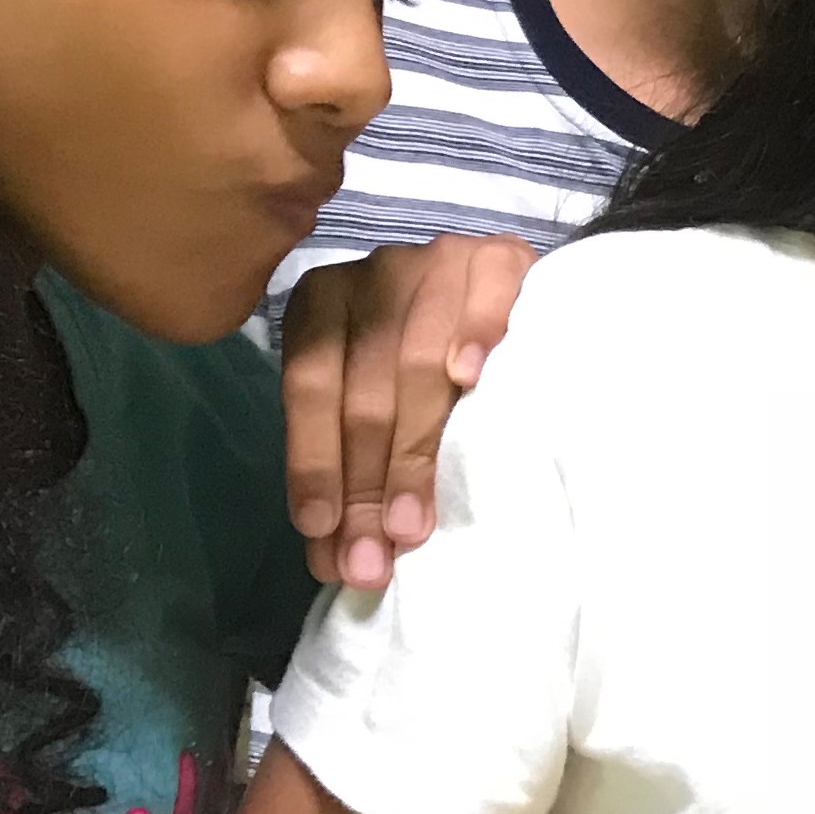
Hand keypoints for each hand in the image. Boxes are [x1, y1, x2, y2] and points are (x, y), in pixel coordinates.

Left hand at [282, 234, 540, 585]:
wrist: (505, 291)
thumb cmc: (427, 361)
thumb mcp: (372, 399)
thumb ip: (349, 458)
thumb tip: (333, 555)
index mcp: (321, 304)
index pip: (309, 389)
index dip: (314, 463)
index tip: (324, 534)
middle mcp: (372, 274)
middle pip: (361, 388)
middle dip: (365, 482)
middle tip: (375, 554)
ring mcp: (437, 261)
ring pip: (414, 360)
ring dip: (412, 449)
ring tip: (413, 522)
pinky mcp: (501, 258)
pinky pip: (486, 294)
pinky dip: (476, 334)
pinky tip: (470, 378)